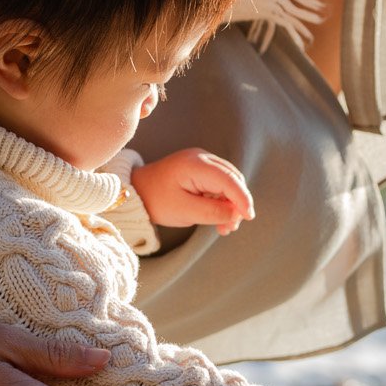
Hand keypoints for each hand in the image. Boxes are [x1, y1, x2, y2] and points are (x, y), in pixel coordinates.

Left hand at [131, 149, 253, 235]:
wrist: (136, 192)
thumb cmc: (156, 200)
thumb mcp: (184, 211)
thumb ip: (212, 212)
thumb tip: (236, 214)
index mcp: (195, 164)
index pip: (228, 179)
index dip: (242, 198)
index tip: (249, 217)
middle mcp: (201, 157)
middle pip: (232, 179)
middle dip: (236, 203)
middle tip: (231, 227)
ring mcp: (201, 162)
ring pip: (228, 182)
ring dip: (230, 204)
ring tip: (225, 228)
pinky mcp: (200, 170)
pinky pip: (219, 184)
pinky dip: (222, 201)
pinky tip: (220, 218)